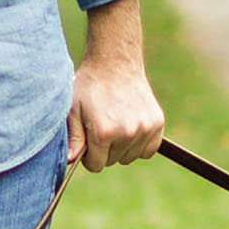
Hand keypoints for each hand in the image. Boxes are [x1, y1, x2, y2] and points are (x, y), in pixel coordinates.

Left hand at [67, 0, 163, 171]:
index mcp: (104, 132)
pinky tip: (130, 127)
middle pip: (113, 161)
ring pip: (131, 157)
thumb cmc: (90, 87)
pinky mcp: (157, 123)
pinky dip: (140, 144)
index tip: (89, 140)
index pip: (96, 165)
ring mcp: (145, 128)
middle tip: (101, 126)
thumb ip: (73, 138)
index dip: (89, 155)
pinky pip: (149, 150)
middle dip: (105, 150)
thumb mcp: (73, 110)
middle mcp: (127, 132)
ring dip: (122, 147)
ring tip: (116, 123)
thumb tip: (70, 161)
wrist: (114, 62)